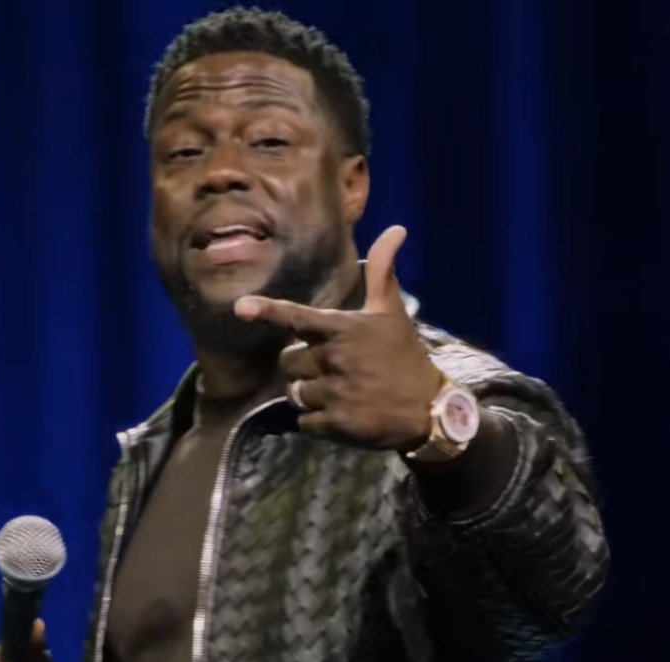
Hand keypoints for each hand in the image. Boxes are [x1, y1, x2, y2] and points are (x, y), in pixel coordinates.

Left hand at [233, 225, 443, 449]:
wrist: (428, 409)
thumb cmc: (404, 357)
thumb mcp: (392, 313)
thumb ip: (382, 273)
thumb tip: (396, 228)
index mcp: (343, 329)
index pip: (298, 318)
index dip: (269, 311)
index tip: (241, 307)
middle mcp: (335, 359)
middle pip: (288, 362)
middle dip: (301, 367)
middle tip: (329, 370)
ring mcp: (335, 392)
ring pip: (295, 394)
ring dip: (309, 396)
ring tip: (336, 394)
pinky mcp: (336, 424)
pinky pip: (304, 423)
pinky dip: (315, 422)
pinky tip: (338, 416)